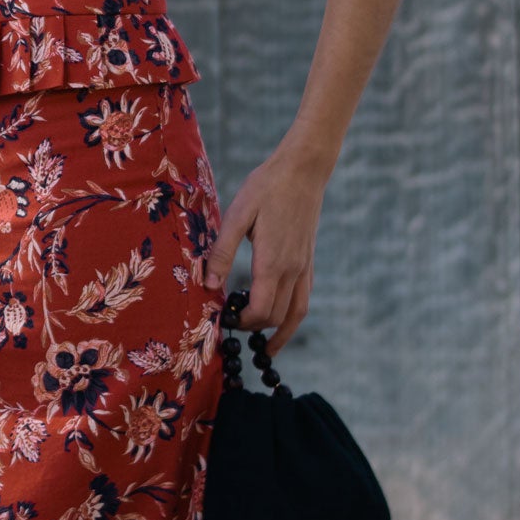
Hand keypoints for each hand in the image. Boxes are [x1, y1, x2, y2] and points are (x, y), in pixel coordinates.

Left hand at [203, 145, 327, 355]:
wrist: (303, 170)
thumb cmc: (266, 188)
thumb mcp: (236, 216)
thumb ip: (222, 253)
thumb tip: (210, 287)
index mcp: (273, 262)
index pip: (261, 310)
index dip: (242, 322)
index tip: (223, 319)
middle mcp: (293, 270)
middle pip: (277, 317)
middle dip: (254, 327)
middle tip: (232, 325)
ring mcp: (305, 267)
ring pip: (297, 314)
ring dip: (281, 333)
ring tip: (267, 349)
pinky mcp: (309, 261)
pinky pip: (305, 299)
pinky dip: (294, 317)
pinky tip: (282, 319)